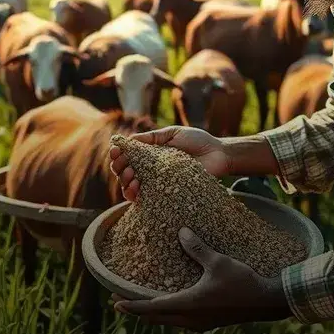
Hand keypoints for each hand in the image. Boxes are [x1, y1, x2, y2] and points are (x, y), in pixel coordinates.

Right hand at [108, 126, 230, 202]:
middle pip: (125, 174)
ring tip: (130, 175)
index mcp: (150, 156)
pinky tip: (137, 186)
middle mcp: (151, 171)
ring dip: (125, 182)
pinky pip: (147, 200)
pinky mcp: (167, 195)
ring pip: (131, 189)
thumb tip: (128, 140)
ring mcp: (158, 184)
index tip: (115, 150)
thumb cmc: (197, 141)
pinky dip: (136, 195)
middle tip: (122, 163)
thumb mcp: (173, 133)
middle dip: (119, 168)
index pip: (127, 158)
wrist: (218, 153)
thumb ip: (152, 137)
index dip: (118, 155)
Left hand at [112, 227, 291, 330]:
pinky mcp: (207, 323)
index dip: (132, 305)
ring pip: (168, 321)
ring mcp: (199, 323)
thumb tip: (181, 232)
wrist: (266, 302)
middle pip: (156, 318)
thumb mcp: (218, 262)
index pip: (152, 307)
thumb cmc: (242, 281)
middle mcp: (190, 318)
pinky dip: (168, 314)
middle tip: (120, 301)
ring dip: (152, 313)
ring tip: (141, 302)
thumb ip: (197, 248)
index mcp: (188, 304)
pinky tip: (171, 303)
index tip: (115, 302)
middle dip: (137, 310)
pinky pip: (180, 321)